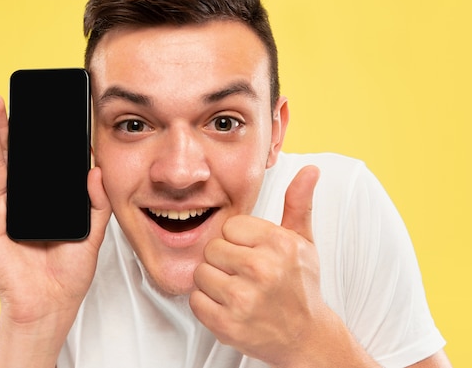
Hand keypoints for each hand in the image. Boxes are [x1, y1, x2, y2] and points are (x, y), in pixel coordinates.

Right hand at [0, 94, 111, 327]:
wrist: (51, 304)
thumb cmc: (68, 271)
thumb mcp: (91, 230)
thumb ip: (95, 201)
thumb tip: (95, 170)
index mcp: (41, 198)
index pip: (35, 161)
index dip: (33, 136)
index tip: (35, 108)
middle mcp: (19, 200)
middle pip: (11, 156)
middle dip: (6, 125)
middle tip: (2, 97)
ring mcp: (2, 211)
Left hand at [190, 165, 326, 366]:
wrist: (306, 337)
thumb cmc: (300, 286)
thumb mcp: (303, 241)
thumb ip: (299, 203)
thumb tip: (310, 169)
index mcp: (278, 244)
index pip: (229, 227)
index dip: (237, 241)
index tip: (253, 254)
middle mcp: (262, 270)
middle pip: (212, 249)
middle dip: (224, 262)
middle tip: (245, 275)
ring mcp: (243, 299)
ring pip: (201, 273)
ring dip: (214, 283)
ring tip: (238, 290)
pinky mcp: (227, 324)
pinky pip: (196, 300)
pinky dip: (207, 305)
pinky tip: (229, 307)